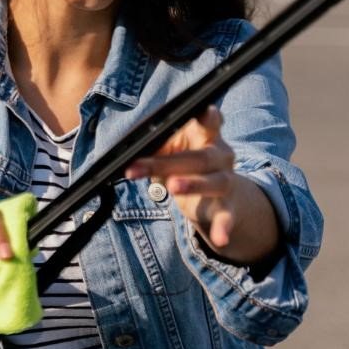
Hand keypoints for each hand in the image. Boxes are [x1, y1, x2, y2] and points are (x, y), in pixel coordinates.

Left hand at [124, 106, 238, 248]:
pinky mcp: (227, 205)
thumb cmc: (182, 161)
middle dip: (168, 162)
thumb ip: (150, 148)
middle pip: (200, 156)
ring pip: (216, 181)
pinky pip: (227, 216)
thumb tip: (121, 149)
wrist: (212, 192)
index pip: (210, 121)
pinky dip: (224, 227)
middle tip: (140, 167)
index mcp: (205, 135)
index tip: (204, 109)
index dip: (207, 115)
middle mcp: (220, 154)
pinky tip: (221, 239)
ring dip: (193, 184)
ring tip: (172, 187)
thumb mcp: (166, 151)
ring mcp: (226, 179)